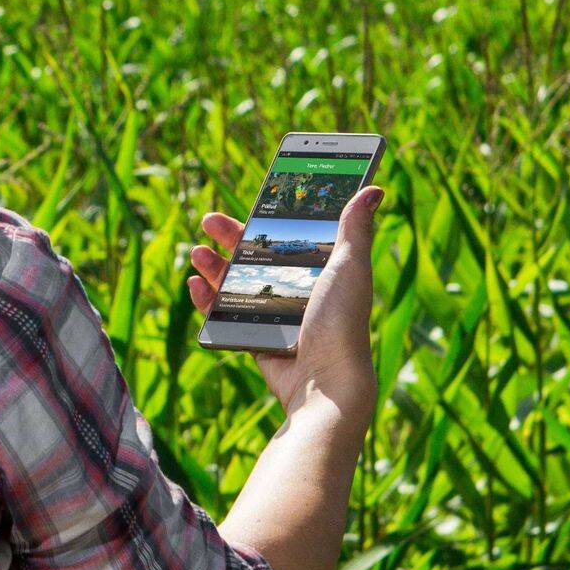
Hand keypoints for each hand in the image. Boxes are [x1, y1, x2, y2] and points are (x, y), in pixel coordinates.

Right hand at [187, 185, 384, 415]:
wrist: (324, 380)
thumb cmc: (341, 321)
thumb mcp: (348, 266)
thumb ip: (354, 229)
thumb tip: (372, 188)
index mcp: (321, 271)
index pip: (291, 237)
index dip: (268, 219)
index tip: (248, 201)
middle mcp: (299, 292)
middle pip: (258, 257)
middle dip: (232, 237)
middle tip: (209, 221)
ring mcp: (276, 317)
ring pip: (238, 284)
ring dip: (215, 266)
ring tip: (198, 252)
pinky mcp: (258, 339)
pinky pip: (227, 315)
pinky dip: (208, 300)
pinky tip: (196, 285)